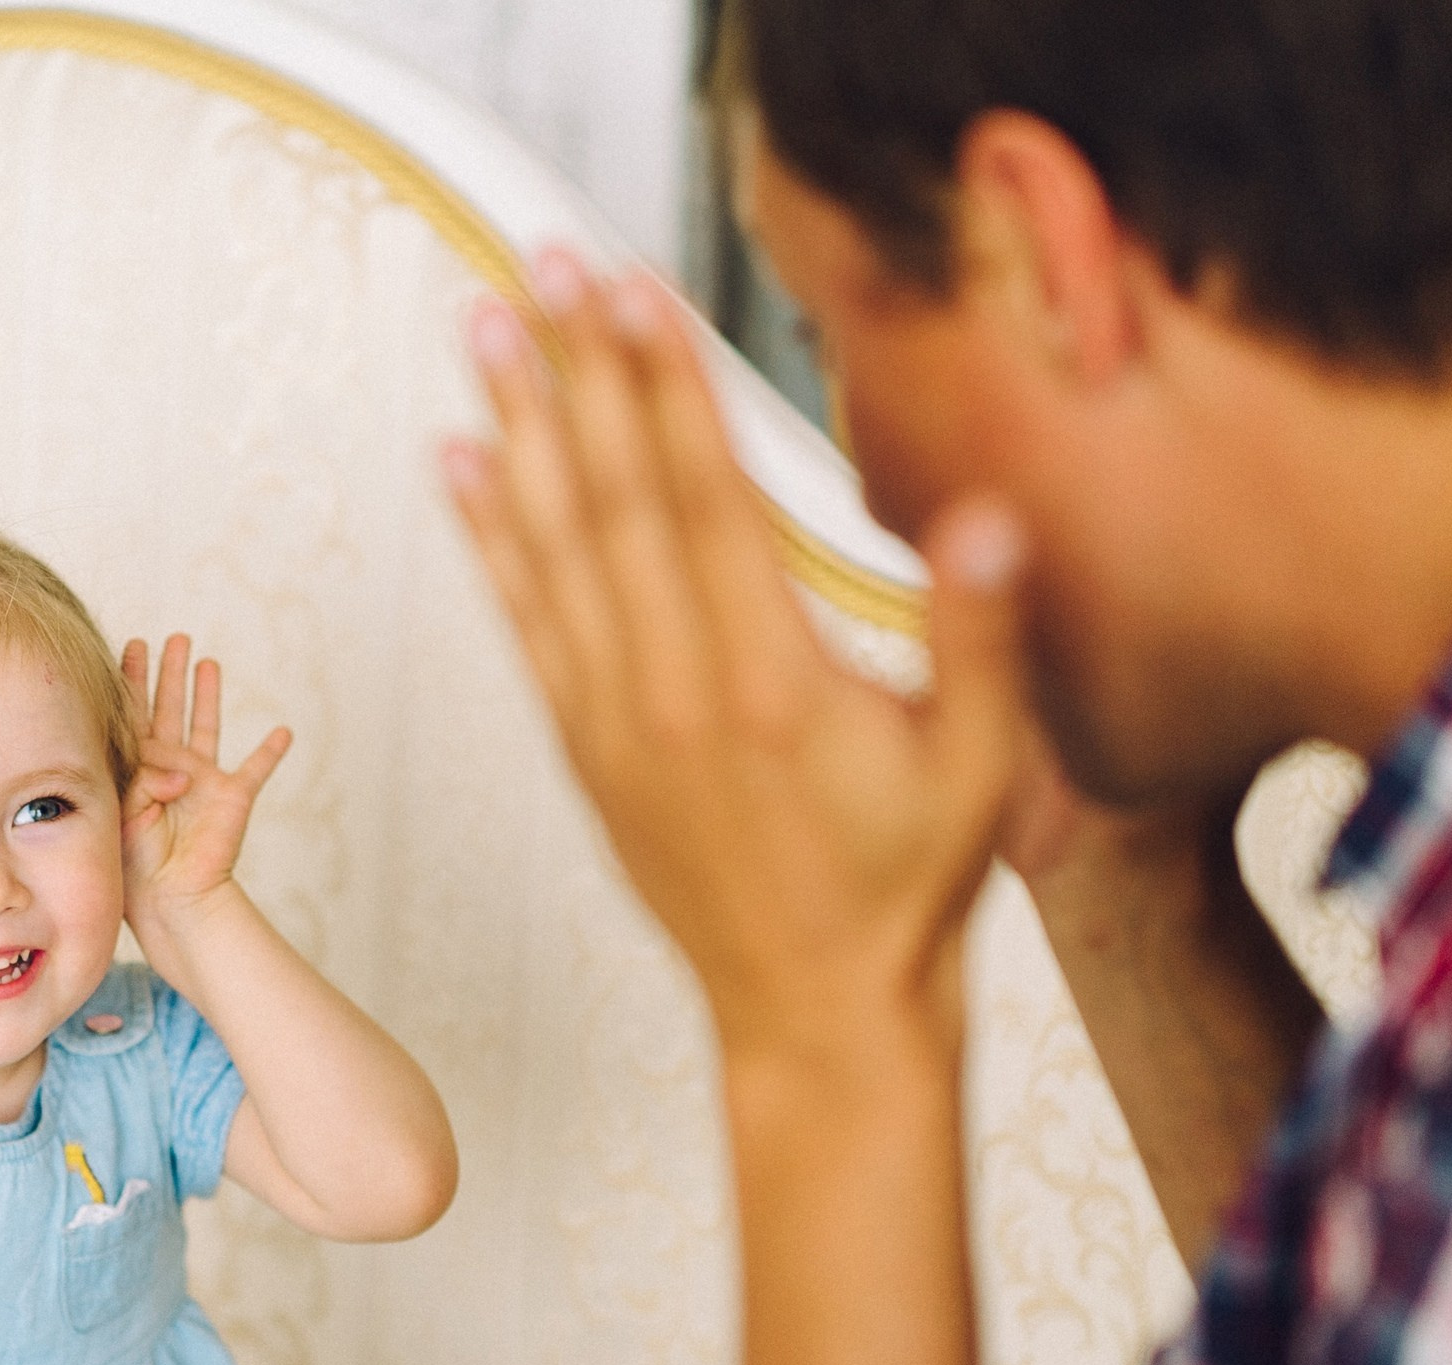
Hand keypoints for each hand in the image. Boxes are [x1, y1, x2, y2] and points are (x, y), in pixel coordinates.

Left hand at [119, 635, 291, 936]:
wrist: (170, 899)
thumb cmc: (135, 861)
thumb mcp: (124, 807)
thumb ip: (144, 774)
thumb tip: (180, 768)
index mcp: (137, 770)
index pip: (134, 715)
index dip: (132, 680)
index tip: (131, 646)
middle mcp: (170, 768)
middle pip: (169, 709)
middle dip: (169, 673)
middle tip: (172, 638)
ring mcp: (203, 781)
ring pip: (207, 726)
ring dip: (208, 695)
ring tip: (208, 662)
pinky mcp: (232, 797)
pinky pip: (256, 769)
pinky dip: (270, 752)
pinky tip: (282, 732)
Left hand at [440, 251, 1030, 1062]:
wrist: (812, 1014)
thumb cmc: (906, 889)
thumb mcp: (977, 770)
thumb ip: (978, 638)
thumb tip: (988, 519)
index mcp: (771, 683)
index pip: (706, 500)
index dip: (665, 385)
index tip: (630, 290)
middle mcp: (675, 692)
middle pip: (615, 500)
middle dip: (579, 370)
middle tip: (539, 264)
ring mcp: (616, 722)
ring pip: (554, 549)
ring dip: (518, 429)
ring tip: (482, 330)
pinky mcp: (585, 750)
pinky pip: (525, 624)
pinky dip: (490, 538)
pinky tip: (463, 465)